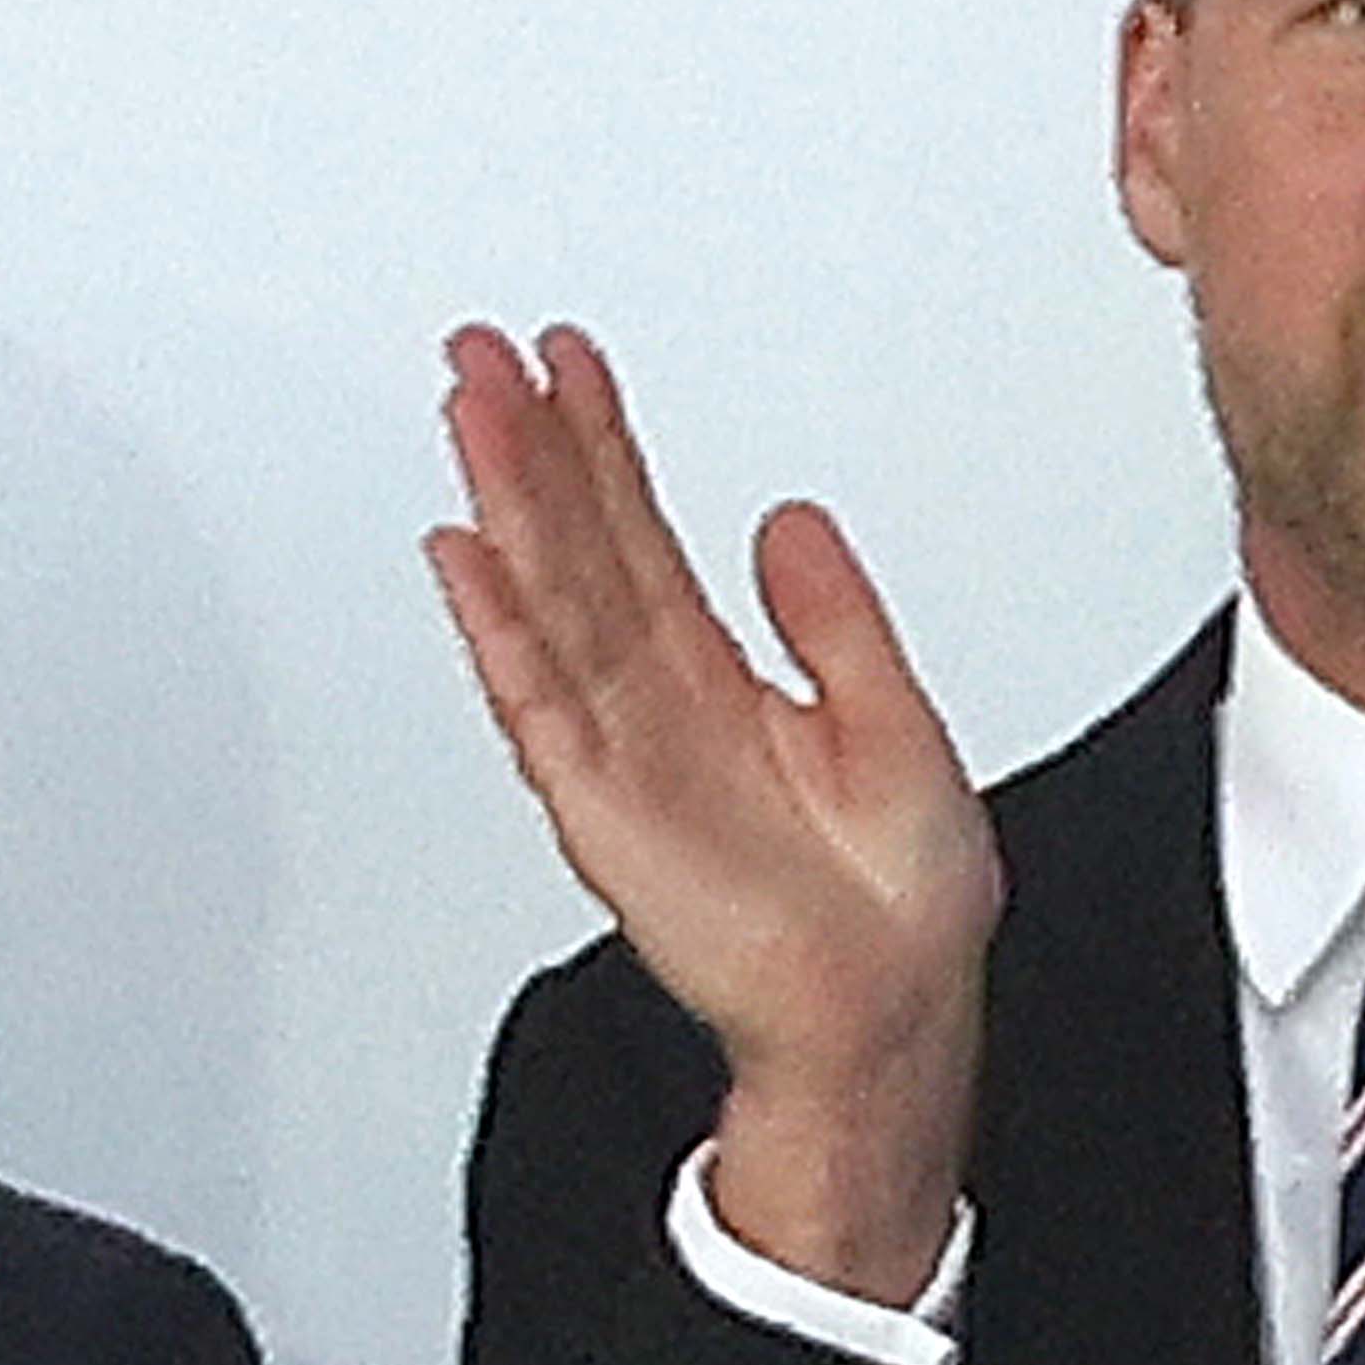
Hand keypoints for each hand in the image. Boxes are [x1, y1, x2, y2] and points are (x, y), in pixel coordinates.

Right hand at [428, 322, 997, 1301]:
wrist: (888, 1013)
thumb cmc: (900, 904)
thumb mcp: (897, 722)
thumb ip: (838, 620)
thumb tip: (787, 518)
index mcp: (722, 682)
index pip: (642, 537)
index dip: (604, 446)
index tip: (571, 363)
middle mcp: (658, 707)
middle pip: (579, 549)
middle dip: (531, 446)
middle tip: (485, 351)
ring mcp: (622, 753)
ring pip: (549, 602)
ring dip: (505, 504)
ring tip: (468, 409)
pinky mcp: (604, 812)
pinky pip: (541, 704)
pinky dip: (499, 630)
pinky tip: (464, 556)